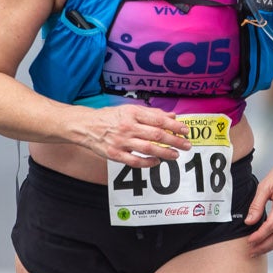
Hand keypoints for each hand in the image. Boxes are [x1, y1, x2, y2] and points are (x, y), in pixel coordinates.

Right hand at [76, 105, 192, 166]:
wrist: (86, 126)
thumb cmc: (110, 117)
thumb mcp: (130, 109)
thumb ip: (151, 113)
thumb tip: (172, 116)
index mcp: (132, 113)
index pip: (158, 120)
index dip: (174, 126)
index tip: (185, 131)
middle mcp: (128, 127)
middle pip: (156, 135)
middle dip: (175, 141)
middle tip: (187, 145)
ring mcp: (121, 142)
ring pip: (148, 149)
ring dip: (165, 153)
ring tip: (176, 155)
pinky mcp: (115, 154)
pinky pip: (135, 161)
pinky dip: (148, 163)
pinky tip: (157, 162)